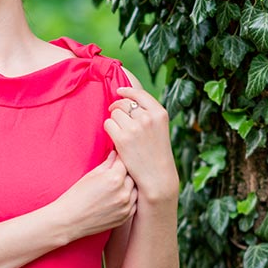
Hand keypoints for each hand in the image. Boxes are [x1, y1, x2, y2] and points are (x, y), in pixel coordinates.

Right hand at [53, 151, 137, 239]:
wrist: (69, 220)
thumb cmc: (76, 196)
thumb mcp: (91, 175)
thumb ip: (107, 164)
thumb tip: (116, 154)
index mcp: (114, 178)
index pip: (125, 162)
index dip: (120, 159)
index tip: (117, 158)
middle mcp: (123, 192)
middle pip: (133, 175)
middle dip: (125, 172)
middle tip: (116, 172)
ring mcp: (126, 206)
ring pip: (136, 190)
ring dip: (129, 186)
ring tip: (116, 186)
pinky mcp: (125, 217)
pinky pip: (134, 204)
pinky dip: (129, 199)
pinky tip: (118, 197)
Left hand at [105, 86, 178, 203]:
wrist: (157, 176)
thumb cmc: (157, 154)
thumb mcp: (160, 129)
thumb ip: (148, 114)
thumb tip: (128, 100)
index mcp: (159, 113)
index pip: (140, 94)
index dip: (127, 91)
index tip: (120, 91)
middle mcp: (148, 118)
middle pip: (124, 103)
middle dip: (118, 108)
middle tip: (116, 115)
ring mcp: (135, 127)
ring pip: (115, 113)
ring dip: (114, 120)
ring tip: (121, 132)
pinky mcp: (122, 138)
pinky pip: (108, 124)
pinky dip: (109, 129)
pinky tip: (115, 138)